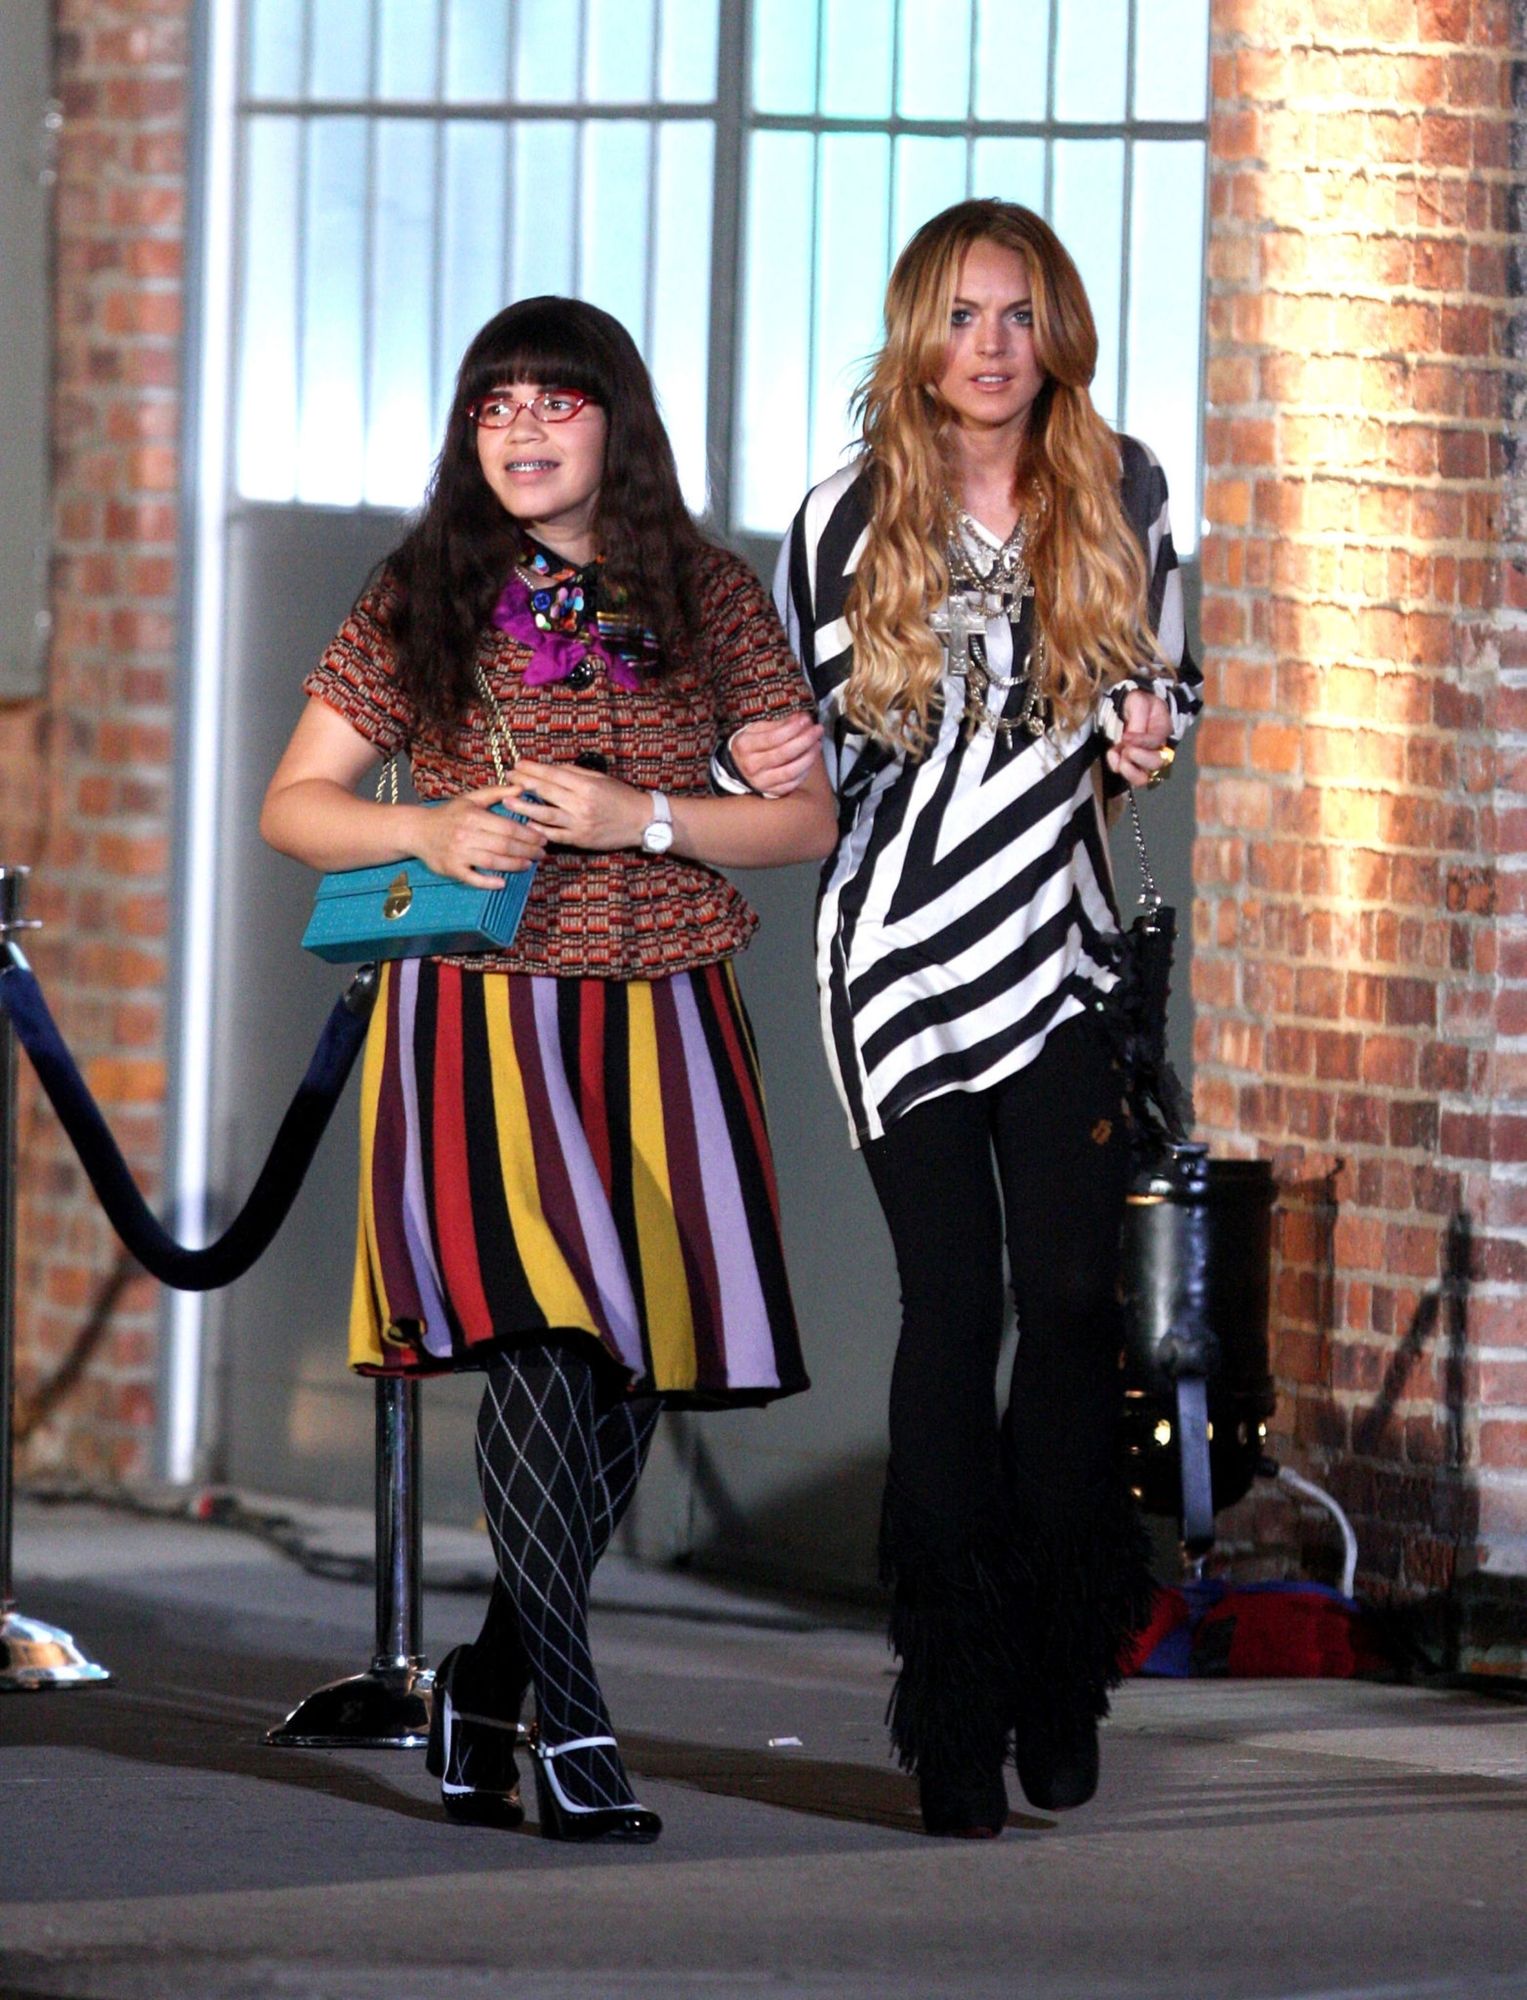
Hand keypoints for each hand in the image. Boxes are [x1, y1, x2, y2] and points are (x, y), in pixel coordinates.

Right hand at [410, 787, 546, 884]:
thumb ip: (497, 793)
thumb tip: (522, 787)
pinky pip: (472, 879)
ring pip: (492, 862)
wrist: (418, 830)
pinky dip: (487, 882)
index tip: (542, 838)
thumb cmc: (449, 814)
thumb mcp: (471, 799)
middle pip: (504, 845)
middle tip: (541, 854)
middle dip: (527, 851)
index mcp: (473, 816)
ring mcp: (458, 853)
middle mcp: (466, 835)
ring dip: (514, 865)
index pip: (508, 827)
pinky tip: (502, 883)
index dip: (528, 835)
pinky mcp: (451, 869)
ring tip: (529, 865)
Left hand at [505, 759, 650, 850]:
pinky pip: (555, 835)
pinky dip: (539, 829)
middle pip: (546, 791)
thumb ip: (576, 773)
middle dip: (524, 783)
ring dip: (524, 807)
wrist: (642, 821)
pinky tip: (526, 823)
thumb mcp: (601, 778)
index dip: (533, 769)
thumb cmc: (621, 797)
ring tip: (507, 801)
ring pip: (545, 814)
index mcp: (586, 786)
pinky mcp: (580, 839)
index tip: (518, 764)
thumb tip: (551, 769)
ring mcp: (579, 823)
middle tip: (508, 778)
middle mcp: (581, 804)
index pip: (553, 774)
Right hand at [730, 713, 823, 796]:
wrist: (736, 768)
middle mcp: (752, 765)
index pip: (773, 737)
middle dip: (805, 740)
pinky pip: (792, 783)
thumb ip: (779, 724)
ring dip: (808, 757)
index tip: (806, 720)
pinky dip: (804, 771)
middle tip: (817, 730)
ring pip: (790, 771)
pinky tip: (809, 759)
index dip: (793, 728)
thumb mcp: (756, 730)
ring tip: (817, 744)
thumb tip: (801, 719)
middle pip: (784, 754)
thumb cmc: (749, 746)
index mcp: (745, 746)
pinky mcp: (770, 792)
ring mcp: (761, 781)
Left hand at [1105, 689, 1173, 787]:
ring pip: (1143, 778)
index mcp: (1163, 730)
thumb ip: (1137, 719)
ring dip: (1128, 769)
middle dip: (1138, 757)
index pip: (1156, 742)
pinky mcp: (1133, 765)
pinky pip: (1127, 775)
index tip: (1125, 736)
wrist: (1132, 707)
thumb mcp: (1139, 702)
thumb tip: (1131, 738)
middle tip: (1126, 748)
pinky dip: (1117, 766)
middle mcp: (1159, 749)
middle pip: (1156, 764)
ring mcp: (1146, 760)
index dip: (1141, 742)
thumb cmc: (1138, 703)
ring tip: (1119, 754)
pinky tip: (1113, 753)